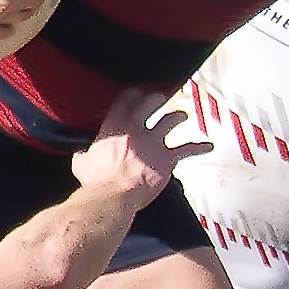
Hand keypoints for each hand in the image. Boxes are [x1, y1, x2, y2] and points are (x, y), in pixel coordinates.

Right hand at [70, 89, 211, 205]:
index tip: (134, 92)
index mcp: (114, 127)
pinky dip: (199, 147)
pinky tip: (208, 145)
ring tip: (182, 114)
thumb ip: (83, 155)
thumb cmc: (96, 182)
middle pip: (149, 103)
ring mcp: (154, 142)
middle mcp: (136, 129)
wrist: (113, 196)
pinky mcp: (167, 158)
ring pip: (170, 120)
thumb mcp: (82, 164)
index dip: (130, 94)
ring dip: (177, 115)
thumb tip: (80, 155)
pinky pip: (187, 149)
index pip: (124, 101)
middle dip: (155, 98)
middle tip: (158, 96)